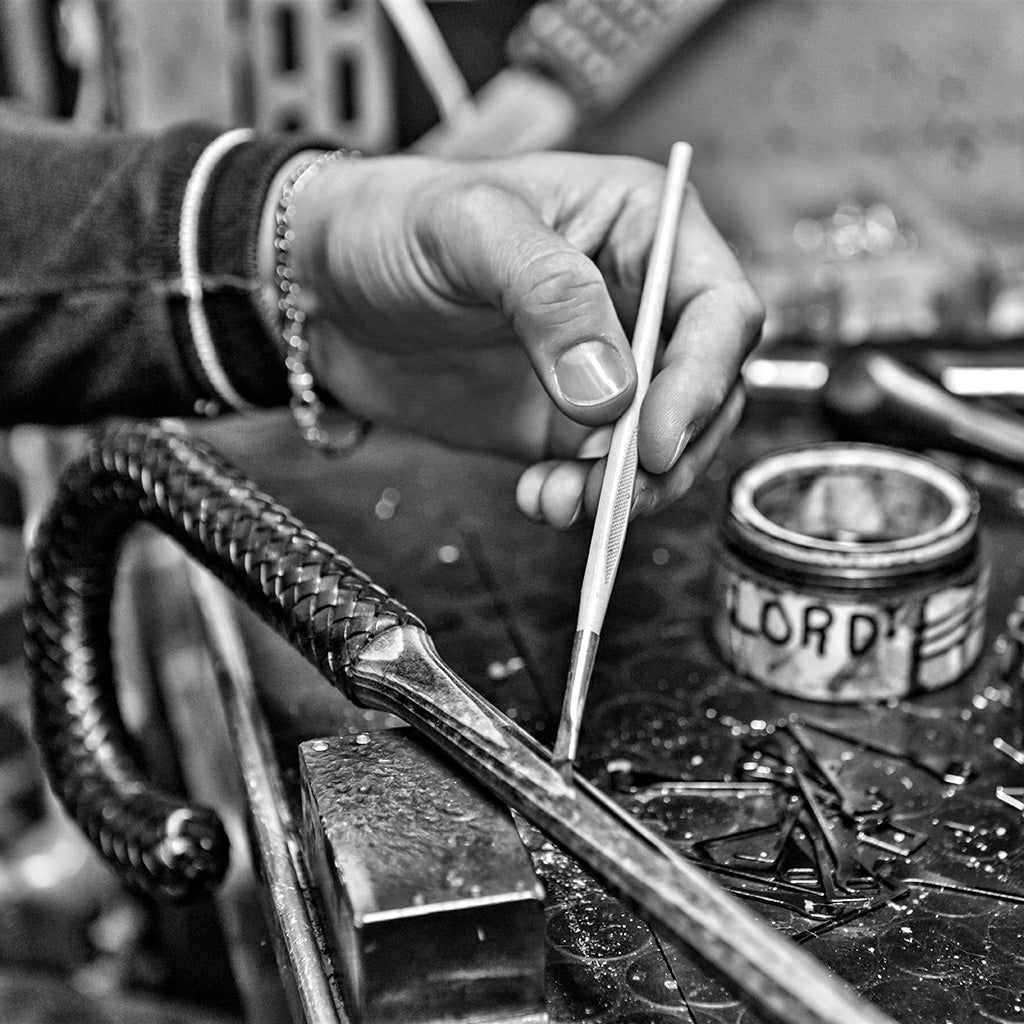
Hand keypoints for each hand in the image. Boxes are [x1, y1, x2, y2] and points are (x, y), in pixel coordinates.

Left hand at [269, 151, 761, 527]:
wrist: (321, 291)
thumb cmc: (391, 223)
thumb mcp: (468, 228)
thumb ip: (548, 293)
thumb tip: (611, 392)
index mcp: (639, 227)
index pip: (719, 309)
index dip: (701, 379)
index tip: (653, 438)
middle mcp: (634, 302)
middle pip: (704, 389)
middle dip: (667, 448)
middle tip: (615, 487)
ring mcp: (603, 370)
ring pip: (661, 445)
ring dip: (626, 489)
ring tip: (562, 499)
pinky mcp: (562, 425)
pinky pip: (600, 477)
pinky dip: (582, 502)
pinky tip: (540, 499)